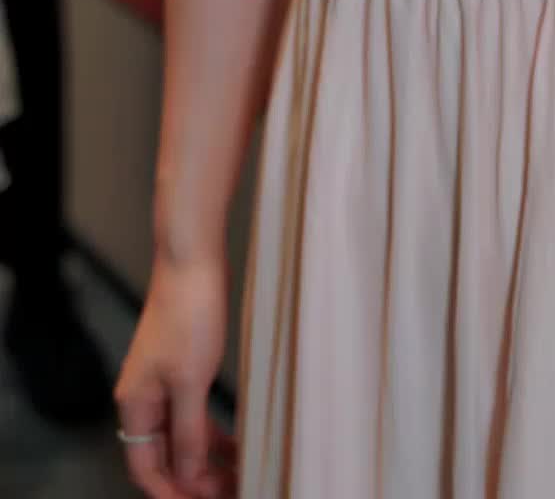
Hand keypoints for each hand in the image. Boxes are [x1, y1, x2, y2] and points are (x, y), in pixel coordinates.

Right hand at [114, 254, 234, 497]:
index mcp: (136, 404)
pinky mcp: (184, 366)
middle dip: (194, 480)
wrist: (193, 259)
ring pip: (182, 436)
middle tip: (231, 492)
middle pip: (164, 455)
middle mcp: (144, 398)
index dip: (172, 493)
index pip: (145, 468)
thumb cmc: (188, 313)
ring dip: (207, 458)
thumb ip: (188, 433)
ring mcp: (164, 382)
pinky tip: (235, 443)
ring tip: (239, 475)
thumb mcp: (190, 381)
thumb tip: (188, 477)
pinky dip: (212, 432)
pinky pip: (194, 414)